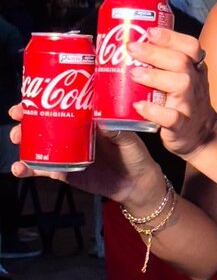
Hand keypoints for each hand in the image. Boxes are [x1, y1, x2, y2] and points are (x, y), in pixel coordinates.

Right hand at [9, 102, 160, 204]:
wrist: (136, 185)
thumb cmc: (136, 156)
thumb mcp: (131, 140)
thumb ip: (119, 132)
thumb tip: (105, 123)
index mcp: (89, 119)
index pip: (63, 103)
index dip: (44, 97)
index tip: (30, 94)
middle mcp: (74, 134)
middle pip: (44, 122)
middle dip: (27, 117)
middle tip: (19, 116)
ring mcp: (67, 152)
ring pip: (39, 145)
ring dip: (23, 141)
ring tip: (17, 140)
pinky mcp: (65, 171)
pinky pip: (43, 168)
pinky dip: (29, 169)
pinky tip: (20, 168)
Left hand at [128, 27, 216, 158]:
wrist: (204, 136)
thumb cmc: (185, 102)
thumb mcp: (184, 78)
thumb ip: (164, 63)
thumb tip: (126, 45)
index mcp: (194, 69)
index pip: (190, 46)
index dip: (170, 37)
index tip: (149, 31)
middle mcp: (195, 84)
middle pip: (181, 61)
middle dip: (155, 53)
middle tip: (131, 48)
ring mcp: (189, 105)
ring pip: (181, 85)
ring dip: (155, 77)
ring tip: (134, 74)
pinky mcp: (182, 126)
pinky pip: (172, 117)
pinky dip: (155, 111)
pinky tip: (139, 106)